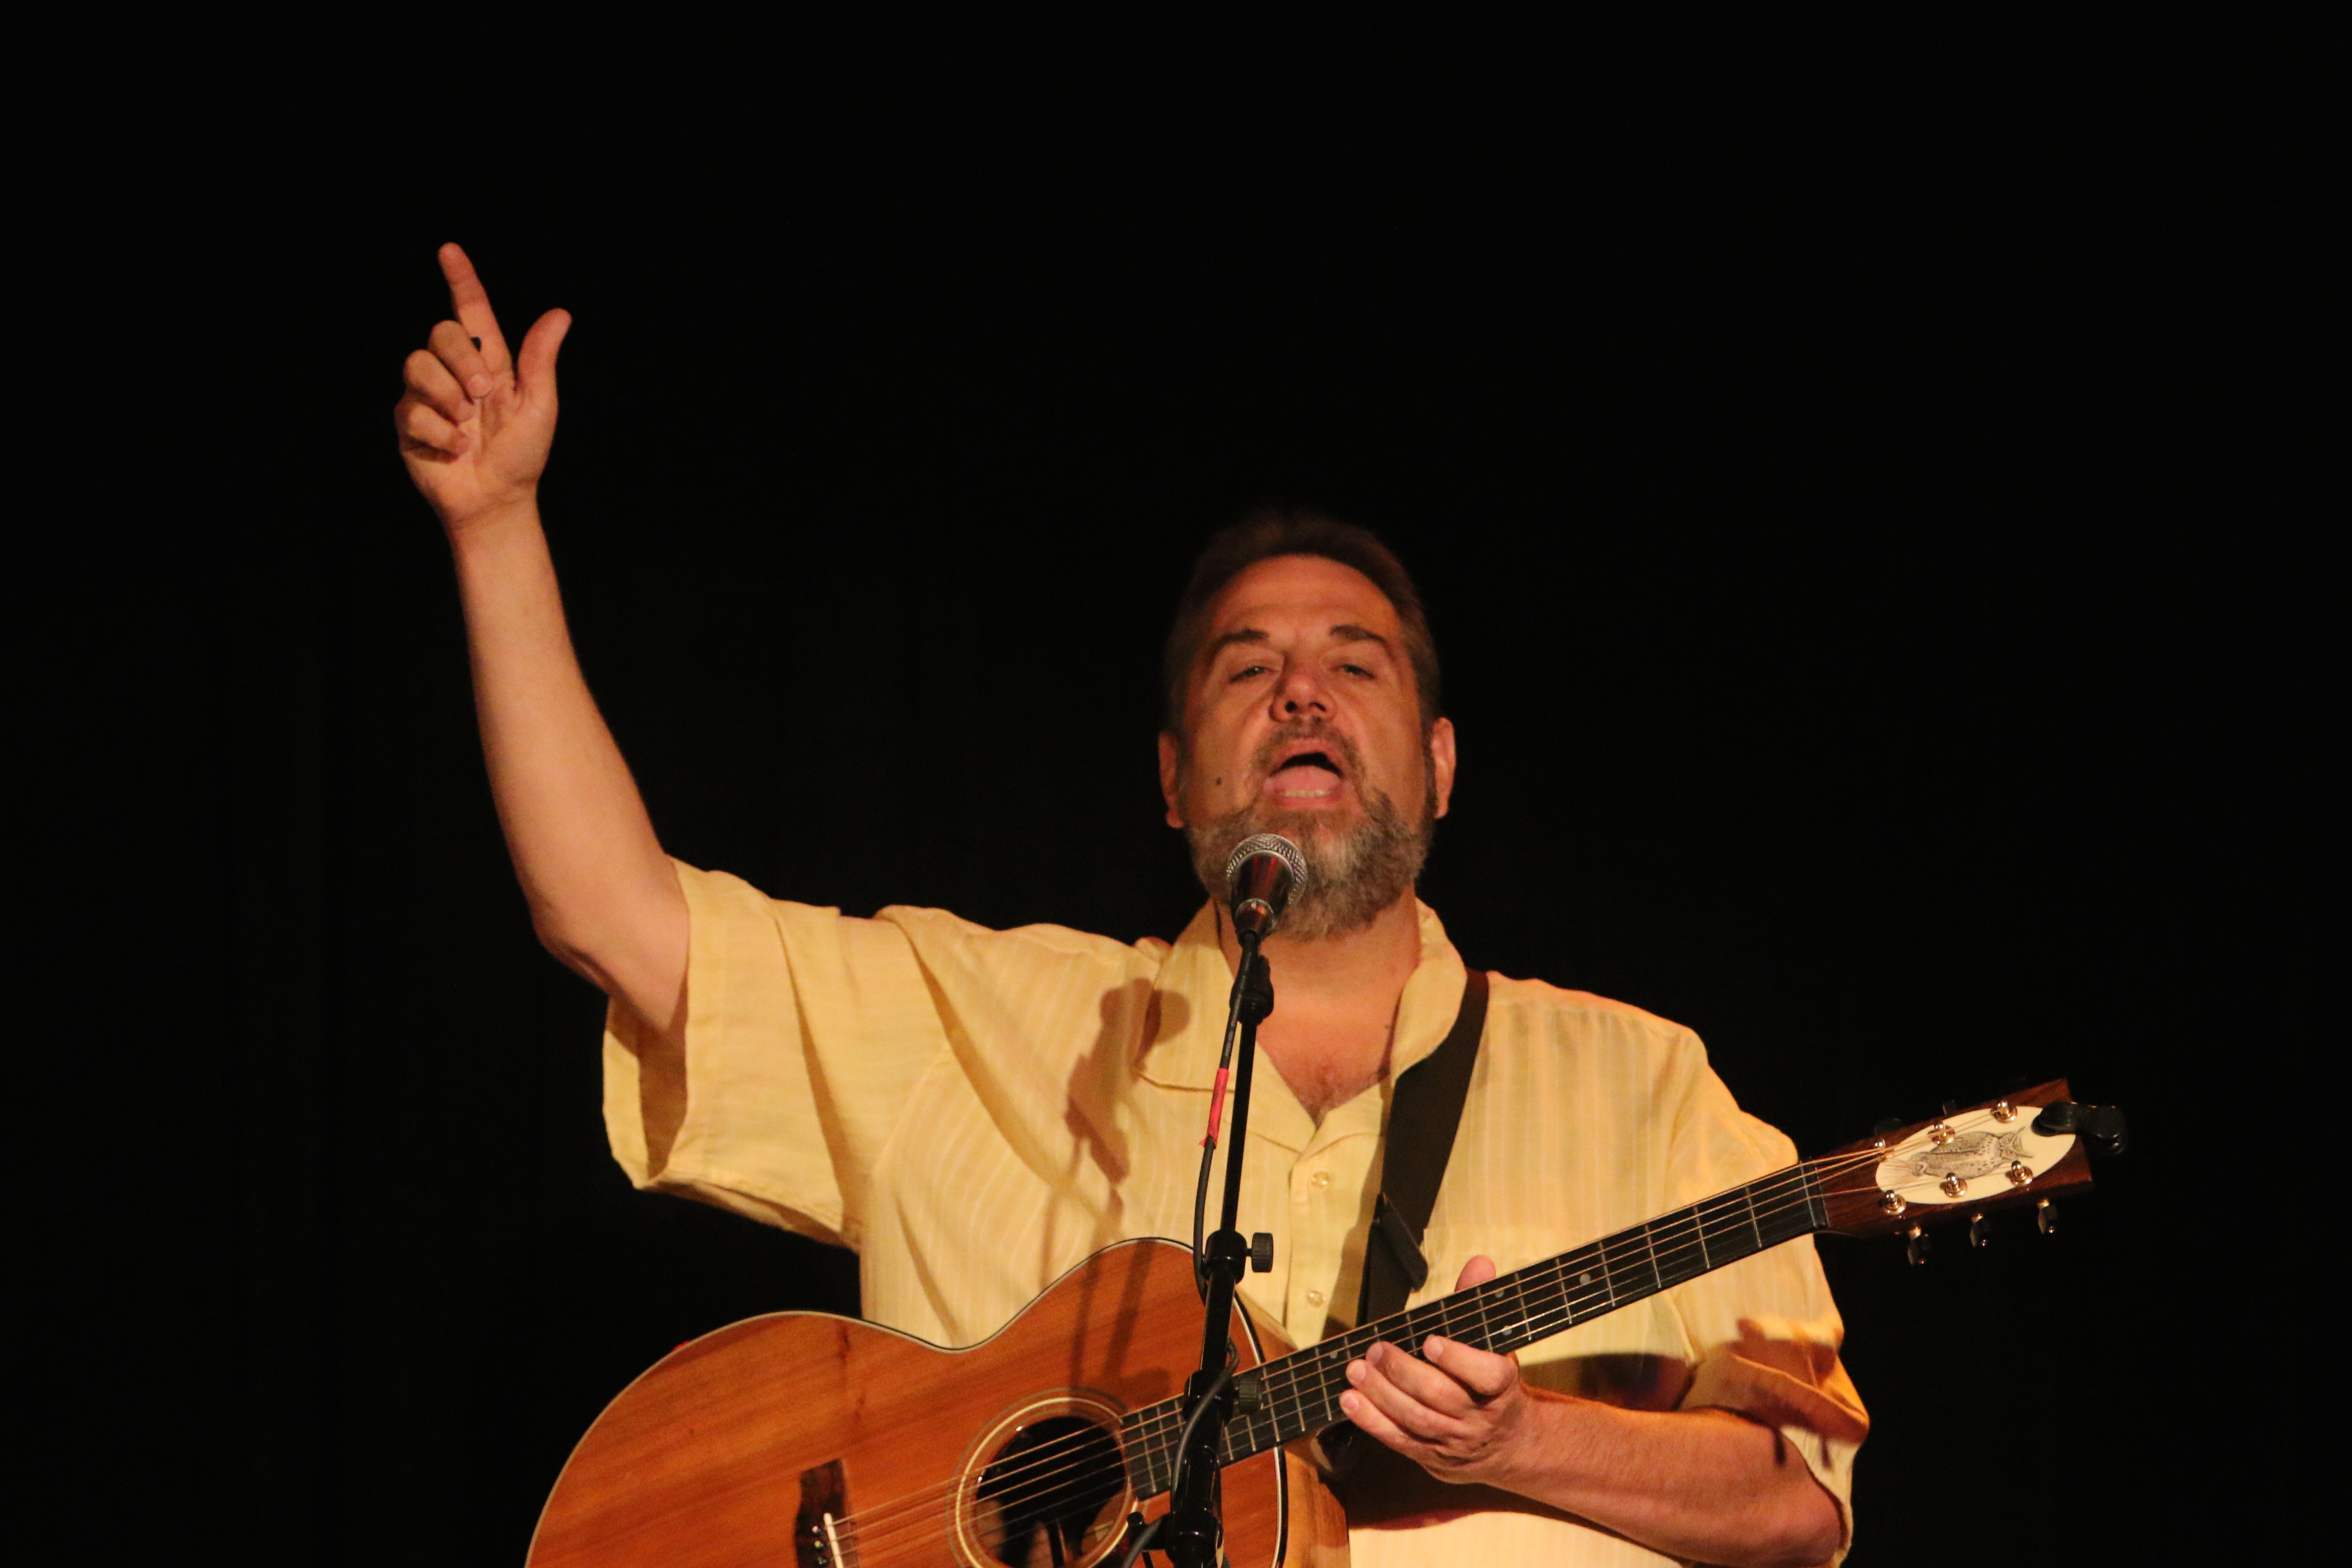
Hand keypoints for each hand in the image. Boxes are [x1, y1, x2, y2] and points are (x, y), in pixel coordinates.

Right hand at [394, 243, 570, 533]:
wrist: (496, 500)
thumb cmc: (522, 455)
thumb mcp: (539, 405)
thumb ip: (540, 360)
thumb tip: (560, 313)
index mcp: (490, 363)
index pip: (471, 312)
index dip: (461, 280)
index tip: (449, 250)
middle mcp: (455, 372)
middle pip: (440, 333)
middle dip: (460, 361)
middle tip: (482, 396)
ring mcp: (428, 395)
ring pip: (417, 365)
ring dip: (448, 398)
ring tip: (466, 427)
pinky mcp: (408, 421)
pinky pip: (411, 409)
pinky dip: (439, 432)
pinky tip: (453, 449)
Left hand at [1339, 1255, 1533, 1486]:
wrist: (1505, 1444)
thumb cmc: (1491, 1381)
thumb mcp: (1493, 1343)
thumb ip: (1477, 1303)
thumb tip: (1479, 1263)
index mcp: (1501, 1386)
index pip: (1487, 1375)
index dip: (1458, 1359)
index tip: (1430, 1342)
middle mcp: (1479, 1417)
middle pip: (1440, 1397)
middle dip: (1404, 1372)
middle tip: (1377, 1349)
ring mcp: (1454, 1440)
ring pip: (1416, 1419)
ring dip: (1381, 1394)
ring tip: (1356, 1370)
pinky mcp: (1430, 1456)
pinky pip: (1399, 1440)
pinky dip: (1371, 1421)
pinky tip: (1350, 1401)